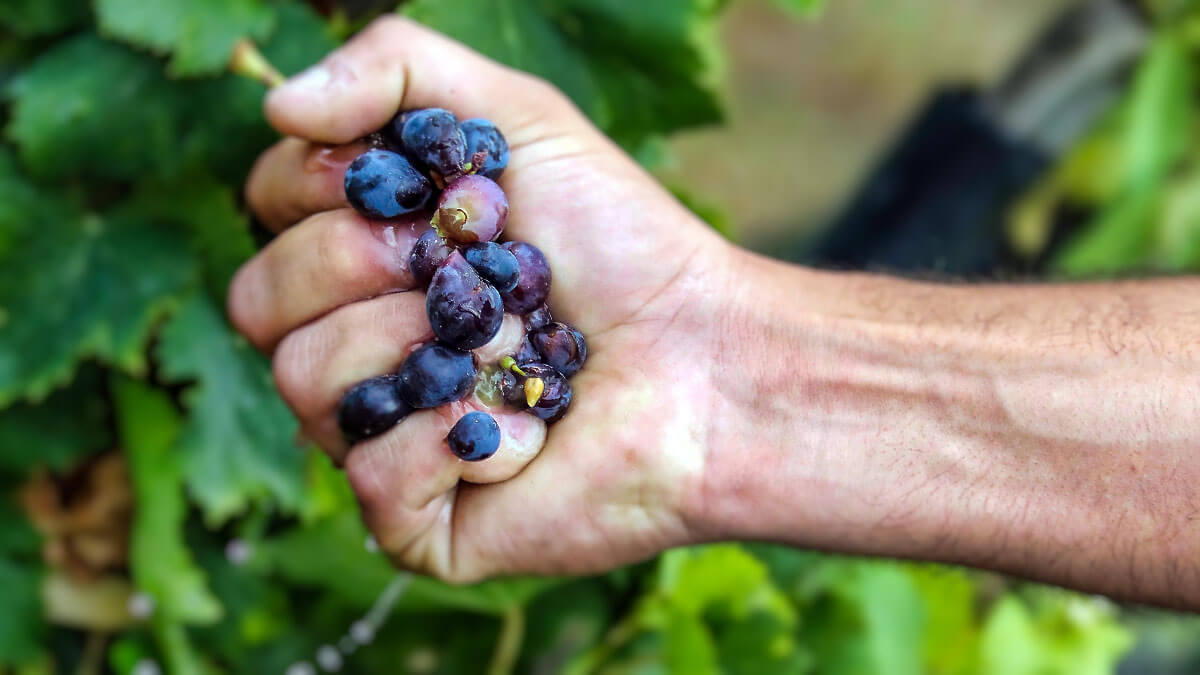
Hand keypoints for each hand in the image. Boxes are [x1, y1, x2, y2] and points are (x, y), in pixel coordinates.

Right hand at [228, 16, 741, 581]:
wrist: (706, 361)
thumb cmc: (618, 241)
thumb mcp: (517, 118)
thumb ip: (396, 68)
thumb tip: (274, 101)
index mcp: (365, 253)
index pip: (267, 206)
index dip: (326, 187)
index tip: (420, 191)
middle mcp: (356, 342)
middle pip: (260, 298)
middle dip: (371, 265)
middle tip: (471, 270)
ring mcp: (379, 432)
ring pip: (302, 382)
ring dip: (430, 349)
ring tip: (513, 349)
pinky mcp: (415, 519)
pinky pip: (371, 477)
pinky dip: (458, 441)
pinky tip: (525, 431)